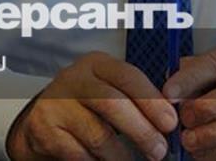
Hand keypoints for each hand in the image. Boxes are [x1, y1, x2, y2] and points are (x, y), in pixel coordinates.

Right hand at [6, 51, 177, 160]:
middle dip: (142, 130)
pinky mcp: (44, 130)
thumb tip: (172, 118)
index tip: (170, 123)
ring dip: (121, 155)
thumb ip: (137, 98)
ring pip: (97, 134)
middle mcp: (74, 78)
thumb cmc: (88, 106)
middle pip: (113, 104)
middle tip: (159, 150)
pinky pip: (79, 154)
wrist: (43, 121)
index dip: (152, 101)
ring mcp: (56, 104)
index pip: (128, 77)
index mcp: (97, 64)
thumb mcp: (110, 90)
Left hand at [162, 41, 215, 159]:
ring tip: (189, 141)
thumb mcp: (205, 68)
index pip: (215, 64)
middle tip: (184, 121)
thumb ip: (187, 76)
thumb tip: (166, 92)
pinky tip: (202, 152)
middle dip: (207, 110)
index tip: (168, 93)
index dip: (190, 80)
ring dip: (212, 135)